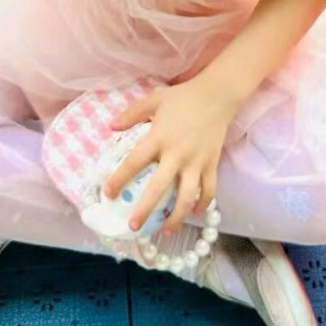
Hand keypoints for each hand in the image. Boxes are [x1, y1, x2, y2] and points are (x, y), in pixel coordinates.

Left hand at [104, 76, 238, 235]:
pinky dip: (201, 205)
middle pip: (159, 188)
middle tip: (133, 226)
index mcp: (159, 137)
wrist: (218, 94)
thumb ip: (131, 114)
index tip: (107, 193)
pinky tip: (192, 213)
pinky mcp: (212, 164)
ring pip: (186, 196)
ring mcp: (196, 161)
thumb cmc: (183, 97)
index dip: (119, 178)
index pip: (135, 161)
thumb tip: (111, 126)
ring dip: (176, 217)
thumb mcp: (154, 99)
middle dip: (145, 210)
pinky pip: (208, 190)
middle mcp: (177, 153)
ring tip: (165, 231)